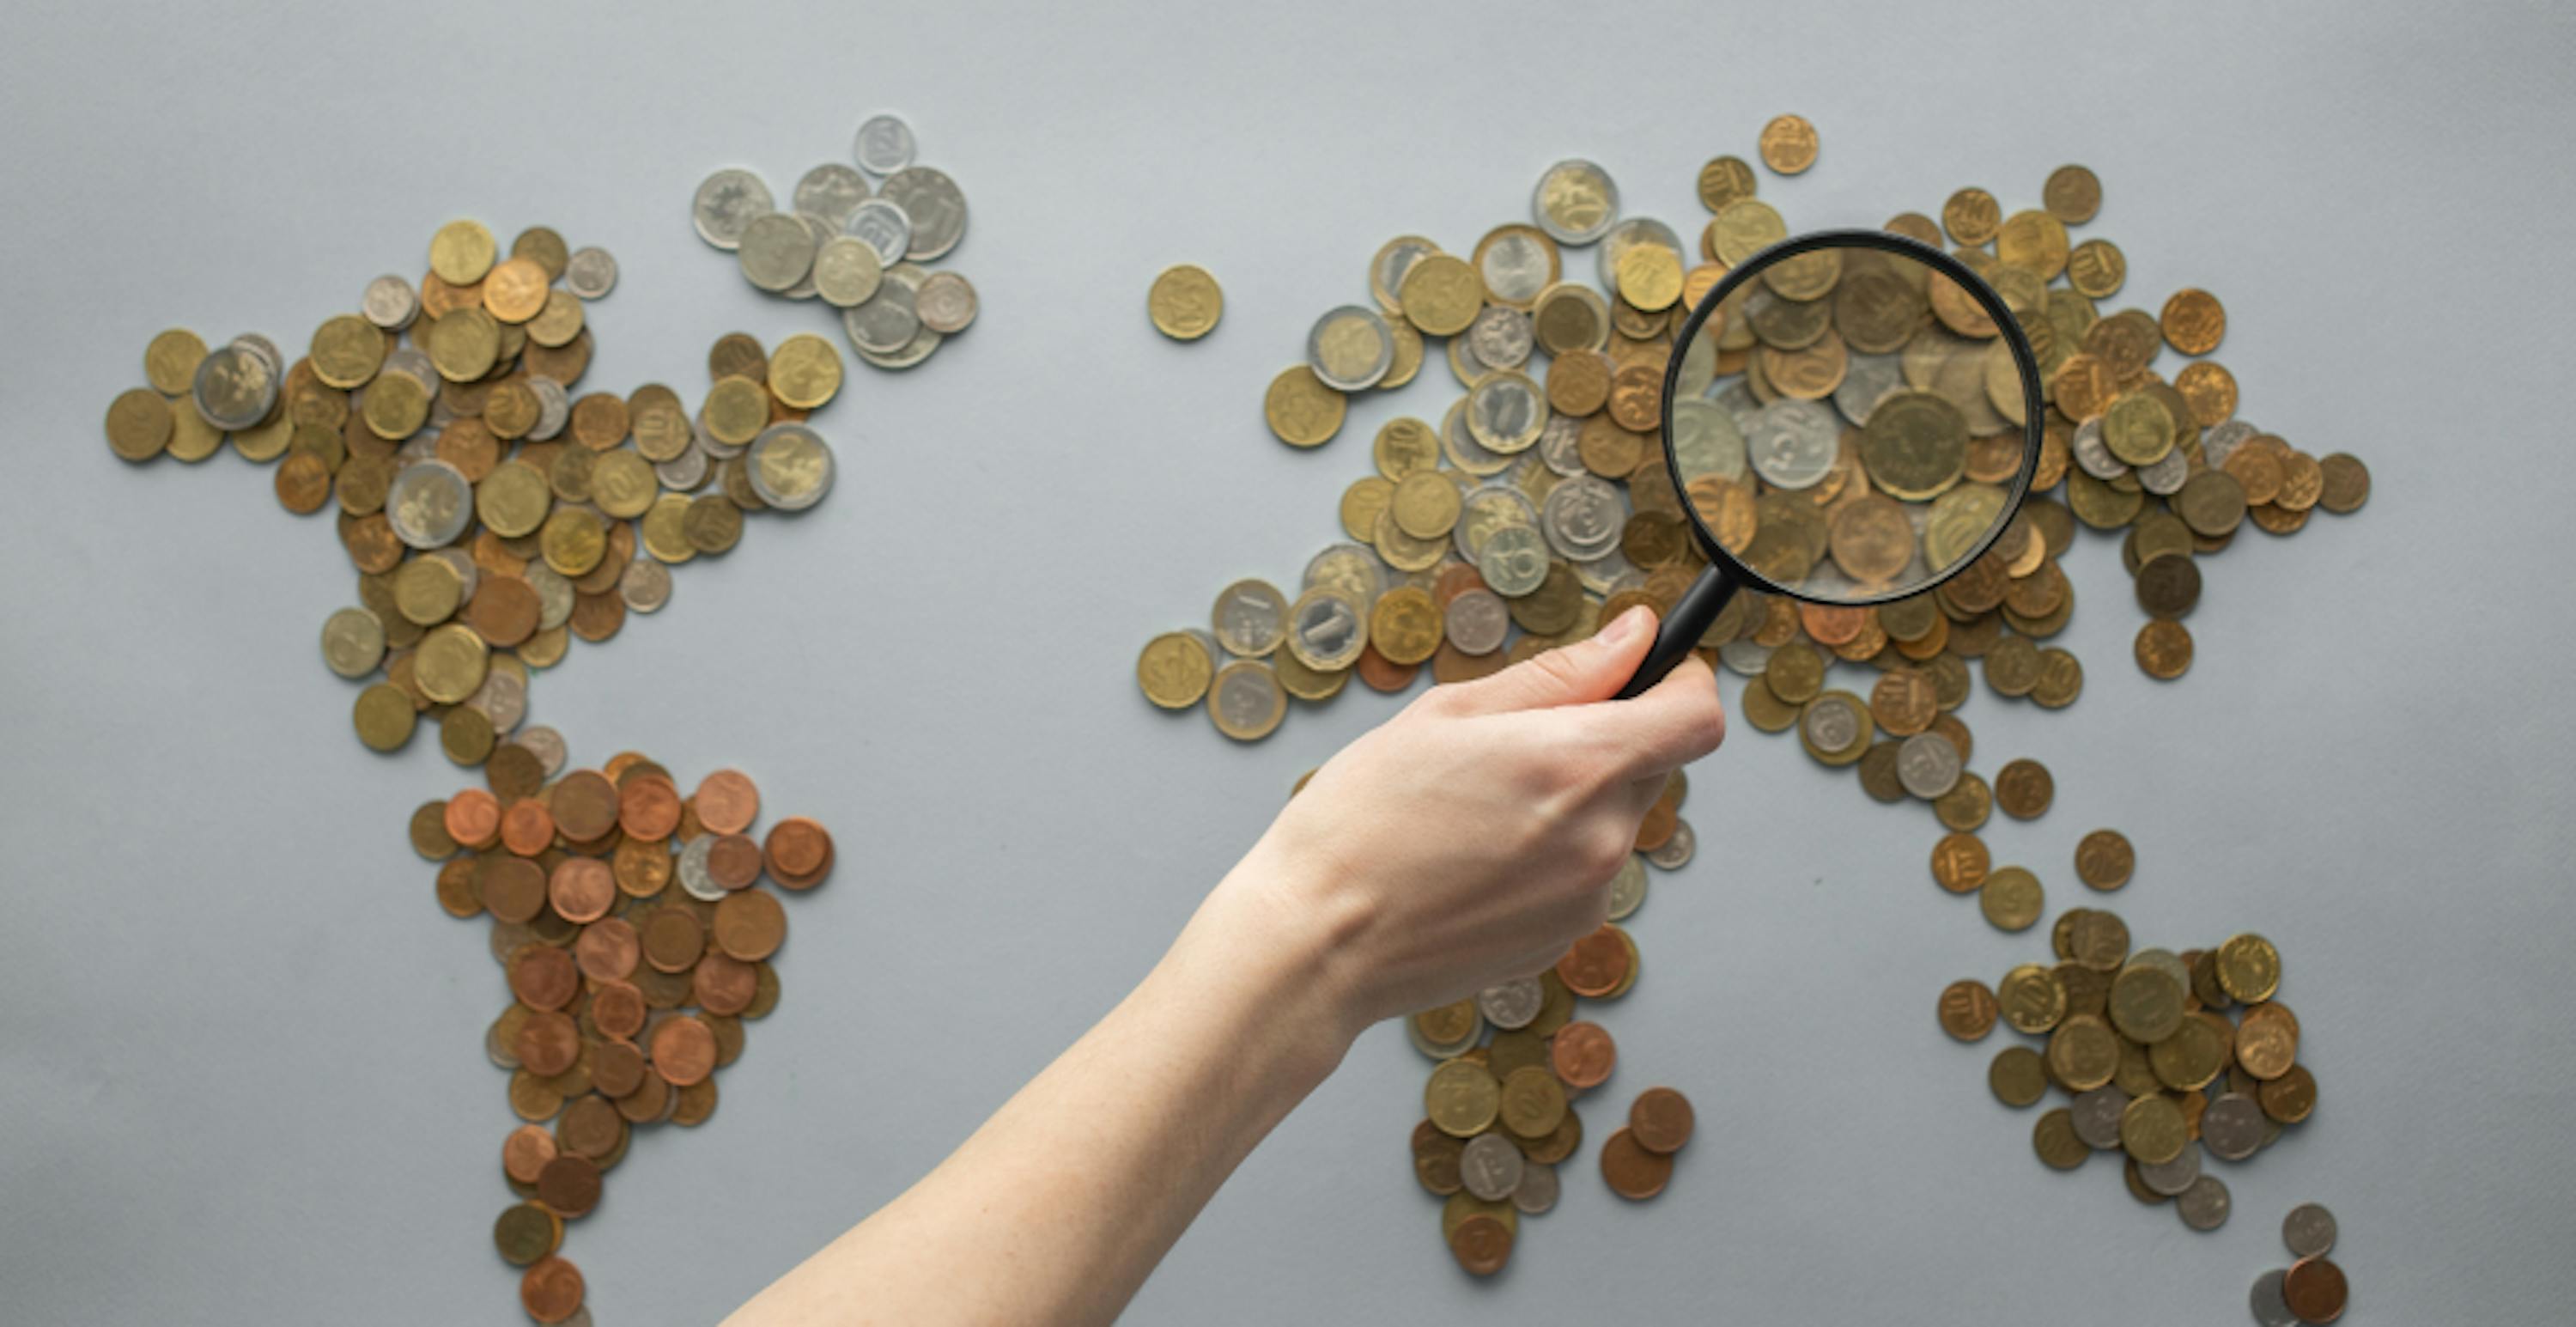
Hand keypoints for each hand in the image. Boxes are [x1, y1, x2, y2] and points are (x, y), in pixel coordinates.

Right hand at [1225, 605, 1726, 1036]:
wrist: (1317, 941)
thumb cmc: (1360, 823)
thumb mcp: (1448, 715)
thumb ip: (1559, 675)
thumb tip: (1634, 638)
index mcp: (1577, 765)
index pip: (1697, 718)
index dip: (1681, 685)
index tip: (1648, 675)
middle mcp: (1602, 837)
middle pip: (1653, 766)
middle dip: (1606, 740)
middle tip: (1515, 745)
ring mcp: (1589, 897)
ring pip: (1615, 821)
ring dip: (1573, 802)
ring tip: (1479, 810)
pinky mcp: (1566, 937)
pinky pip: (1584, 873)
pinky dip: (1550, 855)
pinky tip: (1476, 858)